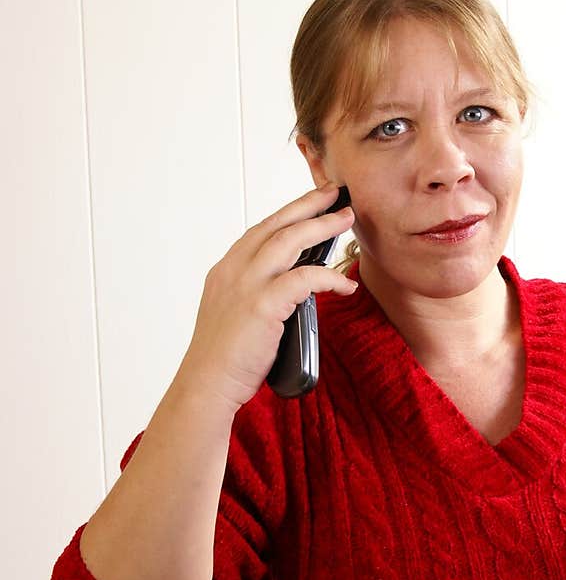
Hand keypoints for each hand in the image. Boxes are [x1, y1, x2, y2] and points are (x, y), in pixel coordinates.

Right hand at [179, 184, 355, 413]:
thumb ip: (257, 296)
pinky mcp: (263, 305)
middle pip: (276, 226)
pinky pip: (305, 279)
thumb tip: (292, 290)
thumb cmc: (225, 360)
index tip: (310, 202)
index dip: (288, 214)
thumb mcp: (235, 316)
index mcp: (226, 271)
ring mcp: (247, 285)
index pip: (260, 231)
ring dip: (321, 226)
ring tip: (346, 218)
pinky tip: (346, 285)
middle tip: (334, 194)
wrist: (206, 385)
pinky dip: (329, 277)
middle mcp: (234, 271)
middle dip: (308, 206)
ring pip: (290, 241)